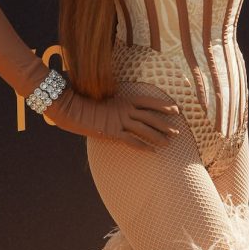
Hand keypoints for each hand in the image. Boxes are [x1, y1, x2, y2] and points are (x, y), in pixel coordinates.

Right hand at [46, 83, 181, 149]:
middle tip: (177, 132)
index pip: (149, 102)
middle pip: (150, 117)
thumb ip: (114, 100)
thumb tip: (120, 102)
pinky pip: (132, 141)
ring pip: (144, 130)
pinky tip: (153, 152)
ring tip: (169, 143)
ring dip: (158, 137)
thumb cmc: (84, 100)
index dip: (163, 106)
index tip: (176, 109)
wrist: (71, 107)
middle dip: (165, 125)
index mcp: (124, 99)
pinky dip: (143, 147)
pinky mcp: (113, 132)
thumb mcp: (102, 97)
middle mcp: (125, 109)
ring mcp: (119, 121)